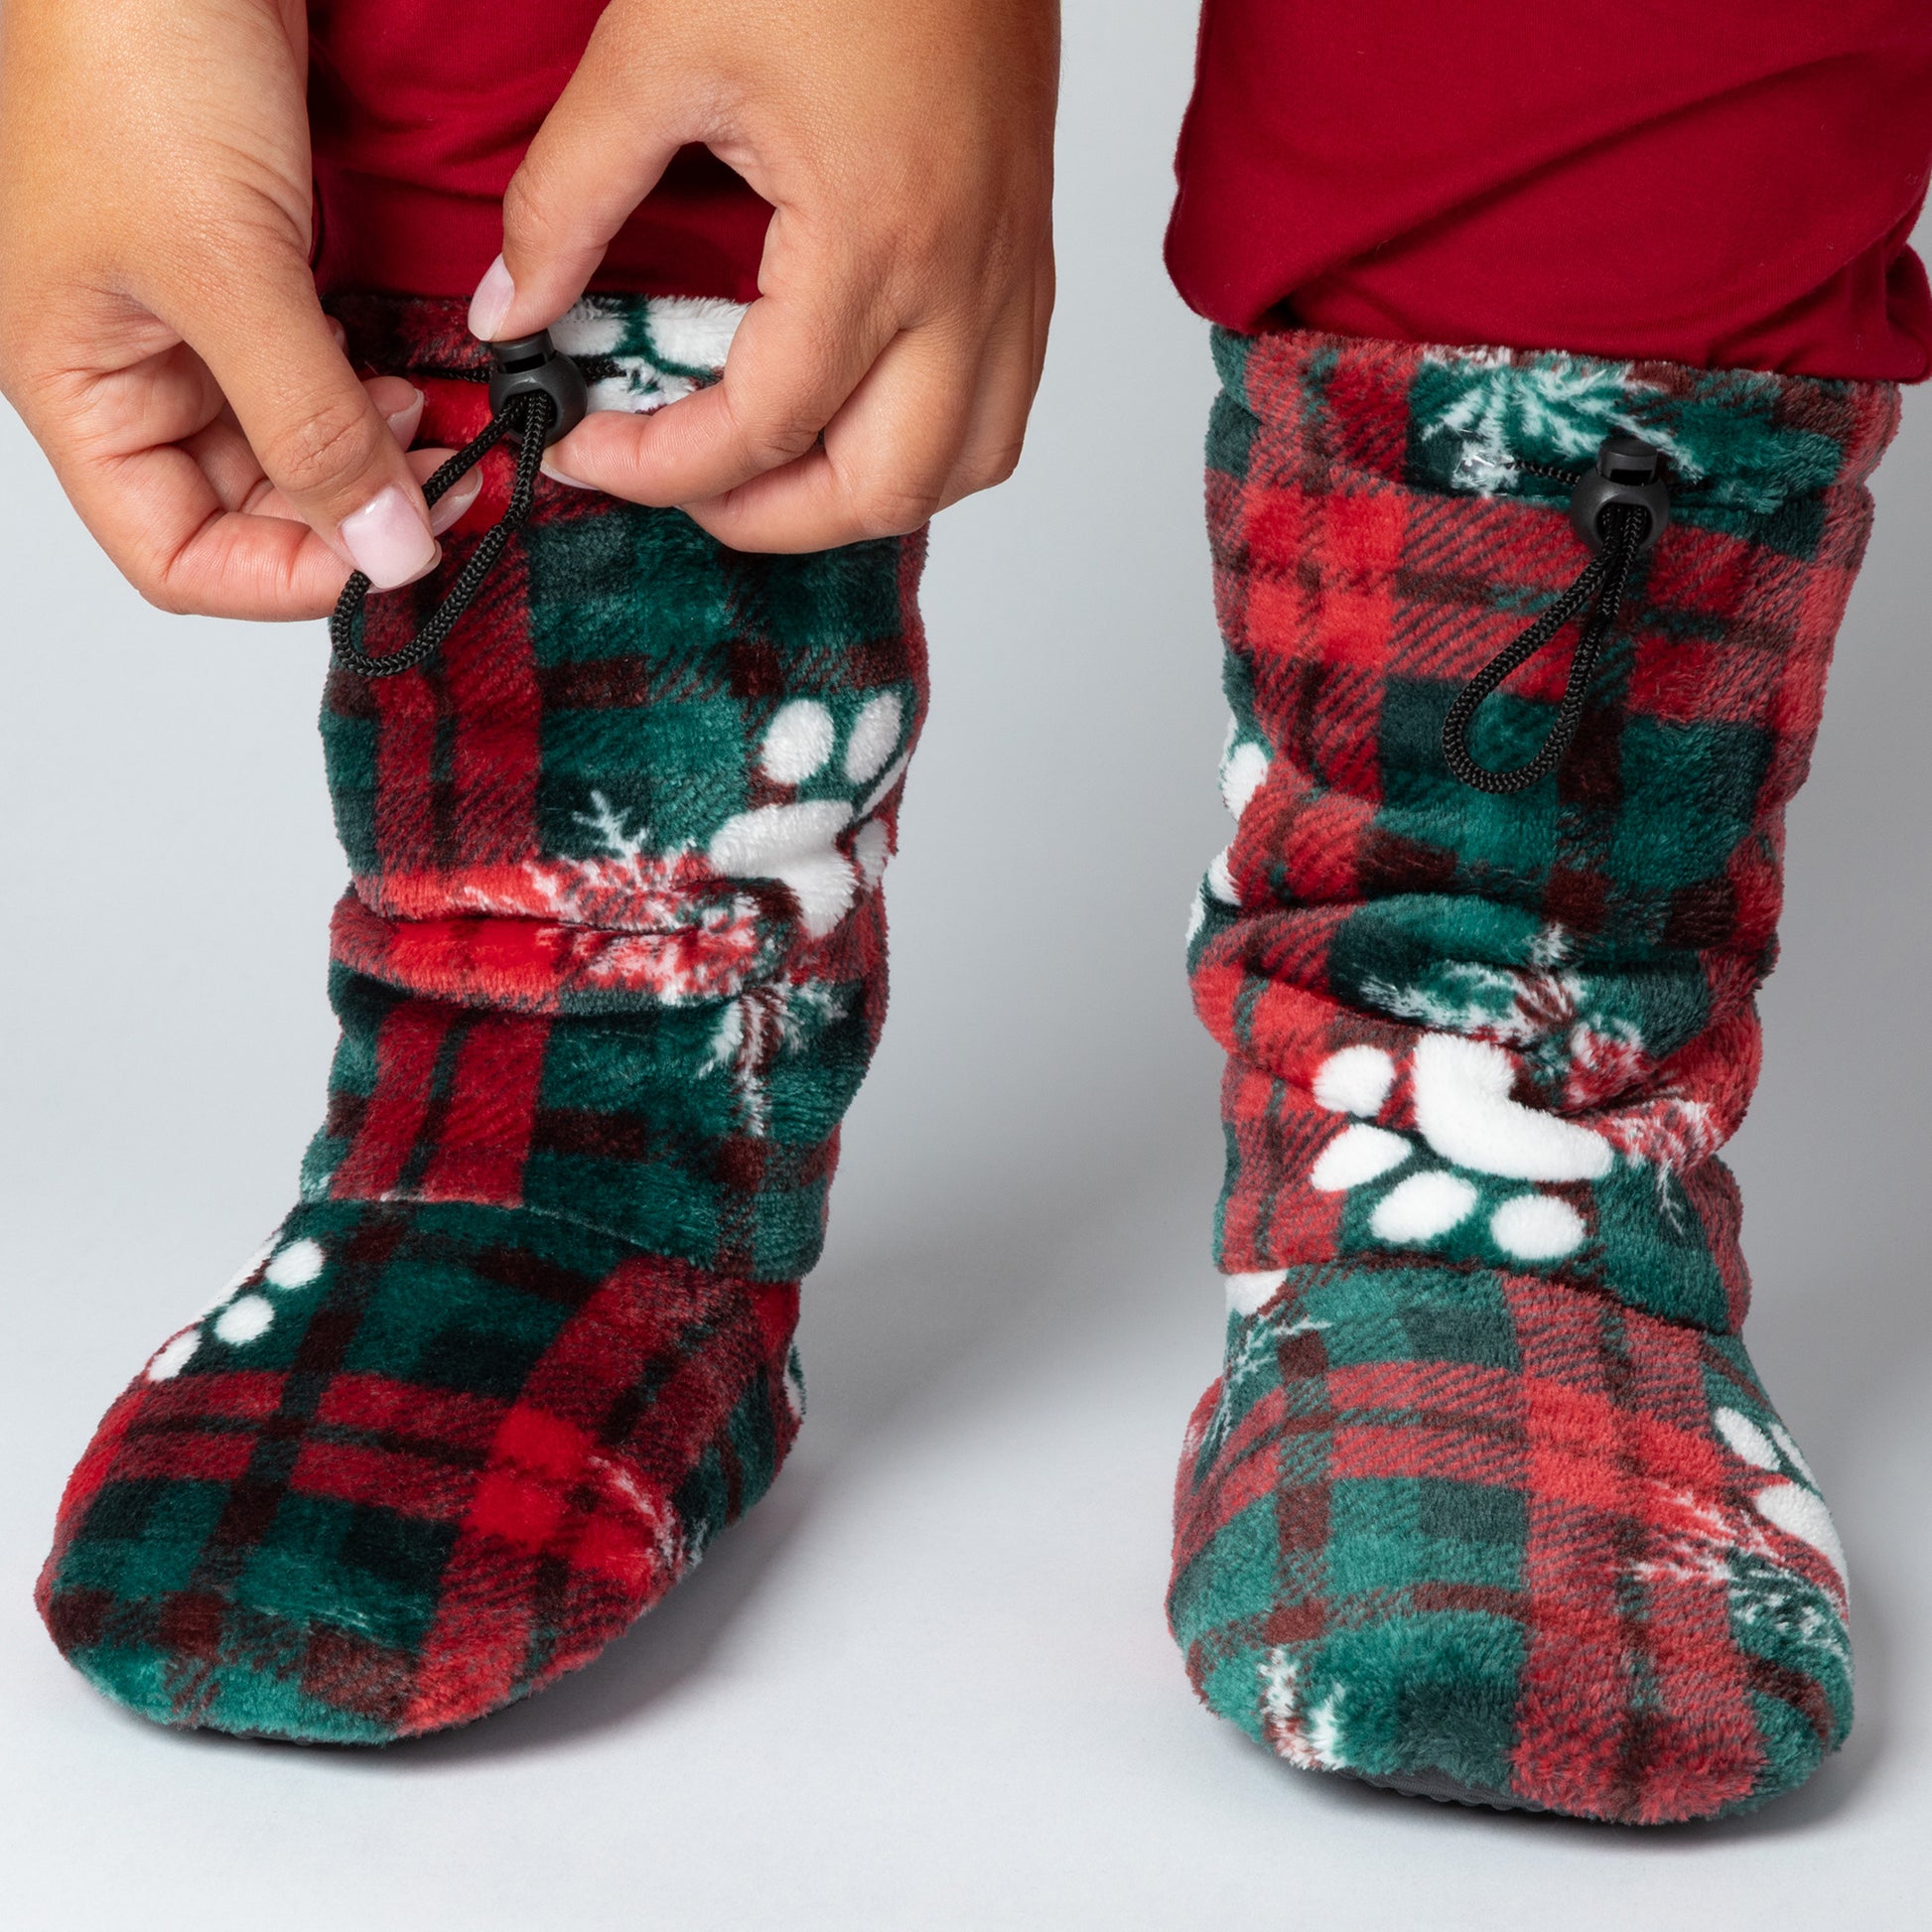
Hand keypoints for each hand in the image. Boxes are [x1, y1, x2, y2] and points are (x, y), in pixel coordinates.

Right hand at [0, 0, 475, 619]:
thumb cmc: (137, 56)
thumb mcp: (229, 271)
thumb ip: (310, 425)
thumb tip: (383, 551)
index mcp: (79, 387)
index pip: (177, 555)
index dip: (284, 580)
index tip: (392, 560)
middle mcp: (132, 368)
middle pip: (245, 510)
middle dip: (347, 511)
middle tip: (447, 496)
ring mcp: (194, 320)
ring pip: (292, 445)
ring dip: (370, 455)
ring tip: (437, 430)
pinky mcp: (253, 272)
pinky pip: (317, 373)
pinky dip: (371, 390)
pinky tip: (418, 380)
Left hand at [474, 0, 1058, 552]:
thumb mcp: (657, 50)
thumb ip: (565, 198)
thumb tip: (509, 311)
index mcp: (872, 238)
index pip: (765, 426)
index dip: (660, 468)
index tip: (586, 450)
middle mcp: (961, 281)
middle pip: (882, 490)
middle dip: (768, 516)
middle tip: (683, 482)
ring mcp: (1009, 274)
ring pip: (962, 467)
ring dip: (864, 495)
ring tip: (772, 465)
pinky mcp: (1027, 253)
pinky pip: (1002, 405)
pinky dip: (929, 442)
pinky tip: (857, 409)